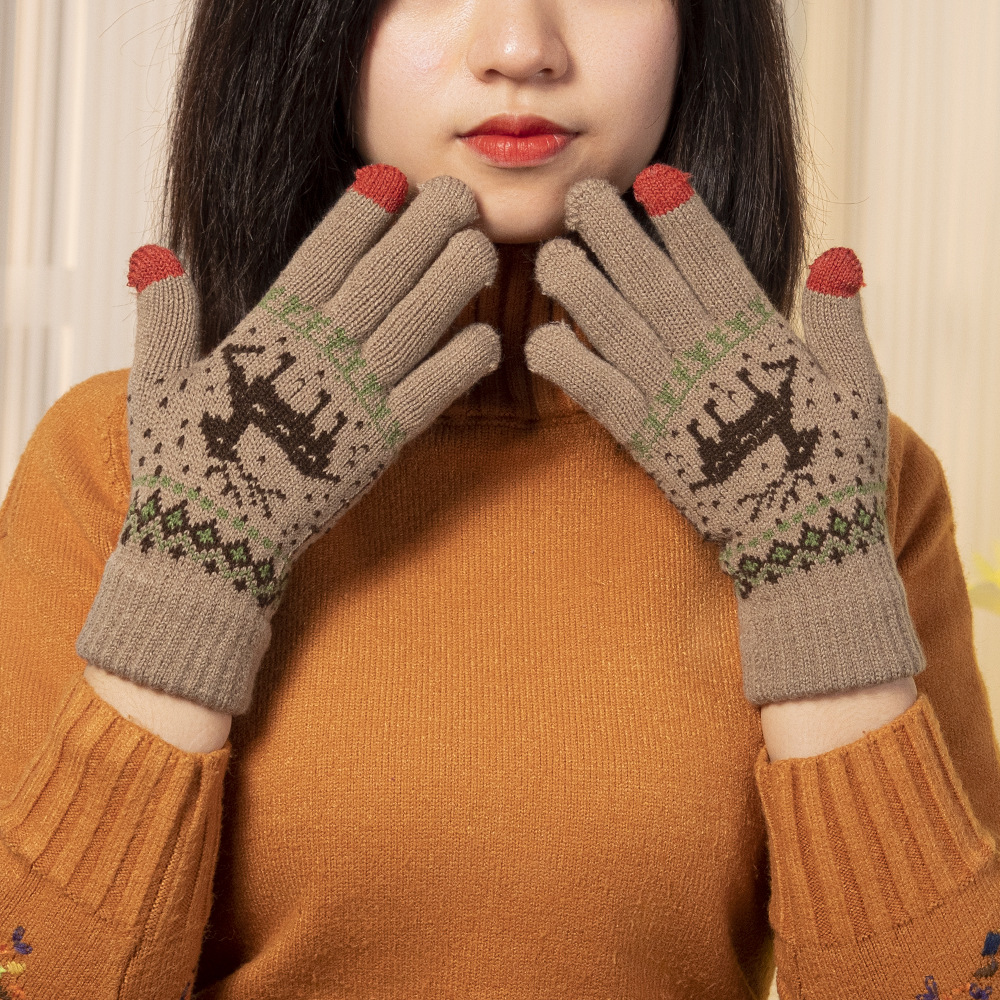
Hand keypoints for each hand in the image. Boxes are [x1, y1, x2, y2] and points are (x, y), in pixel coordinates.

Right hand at [78, 164, 500, 713]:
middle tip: (459, 196)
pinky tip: (489, 339)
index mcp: (266, 332)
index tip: (389, 178)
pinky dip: (461, 365)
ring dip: (452, 282)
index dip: (358, 215)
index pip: (320, 257)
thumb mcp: (157, 382)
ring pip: (415, 324)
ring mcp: (354, 398)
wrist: (213, 544)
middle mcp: (317, 355)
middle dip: (423, 230)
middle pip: (382, 277)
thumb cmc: (184, 463)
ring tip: (482, 246)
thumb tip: (151, 256)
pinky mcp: (380, 444)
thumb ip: (163, 316)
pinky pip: (431, 393)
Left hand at [524, 163, 923, 705]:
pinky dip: (565, 363)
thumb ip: (842, 319)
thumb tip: (837, 258)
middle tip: (580, 197)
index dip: (681, 216)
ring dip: (577, 286)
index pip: (713, 260)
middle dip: (613, 233)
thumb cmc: (833, 459)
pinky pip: (594, 390)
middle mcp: (706, 354)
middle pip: (649, 279)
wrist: (800, 536)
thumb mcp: (857, 381)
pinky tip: (539, 340)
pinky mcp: (643, 437)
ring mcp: (670, 393)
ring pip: (613, 324)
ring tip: (551, 253)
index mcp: (758, 333)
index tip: (654, 178)